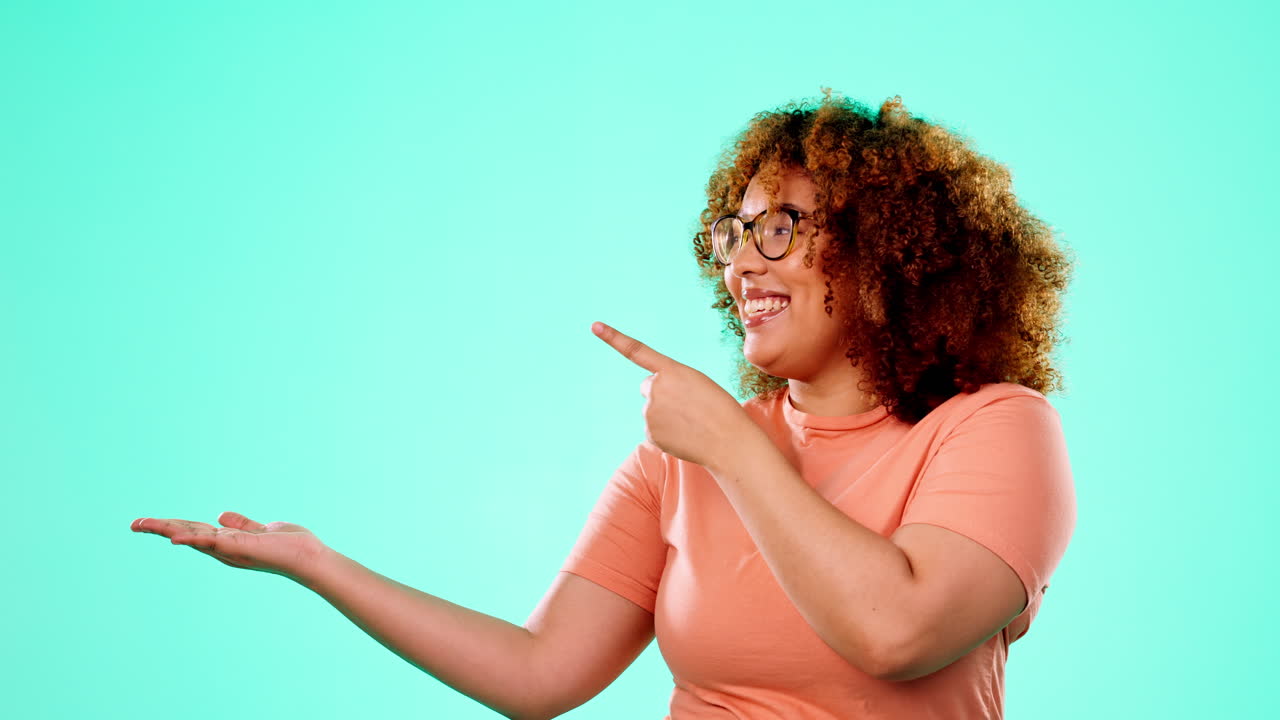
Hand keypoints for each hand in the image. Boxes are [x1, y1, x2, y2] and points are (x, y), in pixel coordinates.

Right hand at [131, 511, 328, 583]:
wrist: (309, 557)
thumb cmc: (289, 546)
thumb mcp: (260, 530)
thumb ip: (241, 524)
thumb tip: (221, 515)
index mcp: (226, 543)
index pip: (193, 531)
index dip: (172, 525)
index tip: (148, 522)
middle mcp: (223, 549)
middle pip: (186, 534)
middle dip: (159, 528)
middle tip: (133, 524)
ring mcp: (229, 550)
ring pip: (192, 536)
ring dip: (167, 529)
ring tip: (142, 524)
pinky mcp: (239, 548)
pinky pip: (211, 542)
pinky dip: (192, 539)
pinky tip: (173, 537)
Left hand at [592, 321, 755, 470]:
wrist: (728, 441)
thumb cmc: (719, 409)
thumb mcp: (698, 383)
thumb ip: (672, 383)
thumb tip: (651, 404)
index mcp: (672, 370)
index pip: (637, 350)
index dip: (614, 337)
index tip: (595, 326)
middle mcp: (656, 388)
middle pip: (649, 387)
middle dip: (662, 394)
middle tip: (687, 406)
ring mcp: (650, 412)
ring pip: (652, 409)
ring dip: (667, 415)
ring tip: (690, 422)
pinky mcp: (649, 433)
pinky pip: (654, 429)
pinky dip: (666, 433)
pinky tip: (684, 435)